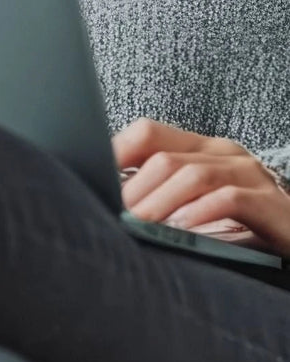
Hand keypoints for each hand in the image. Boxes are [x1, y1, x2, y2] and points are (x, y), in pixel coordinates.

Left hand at [112, 117, 289, 257]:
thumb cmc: (246, 222)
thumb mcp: (199, 201)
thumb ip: (164, 193)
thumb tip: (111, 199)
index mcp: (201, 147)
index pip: (148, 132)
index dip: (116, 151)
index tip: (90, 175)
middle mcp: (223, 152)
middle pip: (164, 157)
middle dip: (134, 188)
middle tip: (114, 213)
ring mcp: (249, 174)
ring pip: (193, 175)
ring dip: (160, 202)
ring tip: (139, 223)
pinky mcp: (271, 202)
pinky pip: (229, 199)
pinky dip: (200, 213)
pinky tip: (182, 229)